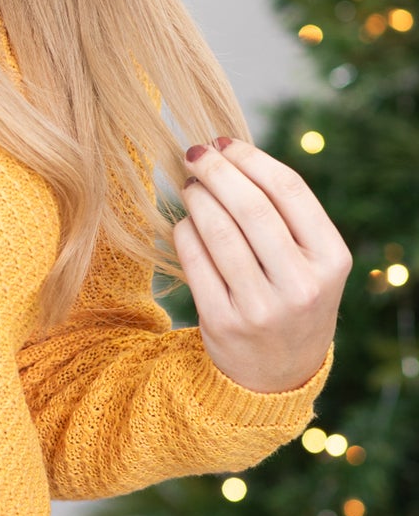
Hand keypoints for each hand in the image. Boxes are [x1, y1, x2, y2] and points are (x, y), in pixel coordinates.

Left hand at [171, 135, 350, 393]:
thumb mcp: (311, 262)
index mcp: (331, 260)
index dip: (251, 159)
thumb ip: (285, 215)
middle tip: (195, 153)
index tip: (224, 142)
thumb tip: (229, 153)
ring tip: (190, 186)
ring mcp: (262, 307)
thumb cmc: (291, 296)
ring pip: (219, 232)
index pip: (289, 191)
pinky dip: (184, 232)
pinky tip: (184, 221)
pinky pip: (195, 261)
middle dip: (217, 171)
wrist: (279, 373)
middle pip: (251, 207)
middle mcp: (301, 284)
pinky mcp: (223, 323)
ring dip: (197, 198)